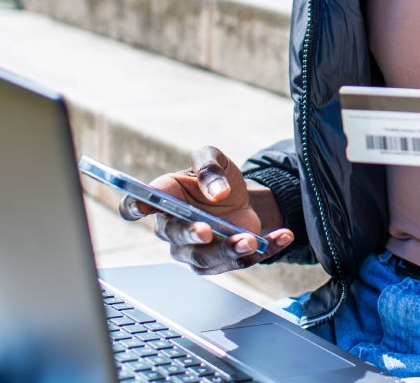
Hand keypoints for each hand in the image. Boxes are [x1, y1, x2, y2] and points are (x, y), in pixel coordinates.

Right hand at [135, 146, 293, 274]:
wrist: (241, 197)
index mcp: (164, 198)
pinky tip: (284, 235)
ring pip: (206, 258)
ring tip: (250, 239)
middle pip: (175, 237)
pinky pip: (242, 260)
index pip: (136, 206)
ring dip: (228, 250)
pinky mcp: (222, 261)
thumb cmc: (216, 177)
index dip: (134, 206)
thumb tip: (216, 192)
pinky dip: (267, 248)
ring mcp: (195, 250)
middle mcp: (173, 229)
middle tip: (205, 230)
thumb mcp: (215, 158)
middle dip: (191, 235)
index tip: (142, 205)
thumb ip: (210, 166)